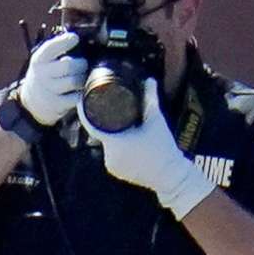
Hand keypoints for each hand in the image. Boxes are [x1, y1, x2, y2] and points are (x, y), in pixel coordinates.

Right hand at [16, 31, 85, 129]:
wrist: (32, 102)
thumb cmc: (45, 75)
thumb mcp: (44, 60)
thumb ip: (57, 49)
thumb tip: (77, 38)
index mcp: (39, 59)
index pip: (52, 47)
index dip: (65, 41)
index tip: (75, 38)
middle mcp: (42, 74)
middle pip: (68, 65)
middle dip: (81, 63)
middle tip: (83, 64)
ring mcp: (49, 91)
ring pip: (75, 81)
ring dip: (83, 78)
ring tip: (81, 77)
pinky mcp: (57, 105)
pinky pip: (77, 97)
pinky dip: (81, 93)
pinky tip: (79, 90)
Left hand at [86, 80, 216, 219]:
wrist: (171, 175)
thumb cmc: (163, 147)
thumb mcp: (156, 120)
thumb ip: (151, 98)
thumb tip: (149, 79)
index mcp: (114, 142)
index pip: (91, 124)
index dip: (84, 111)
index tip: (82, 99)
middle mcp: (109, 156)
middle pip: (100, 133)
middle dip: (102, 121)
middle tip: (108, 109)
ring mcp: (111, 166)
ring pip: (106, 144)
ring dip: (109, 135)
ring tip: (115, 123)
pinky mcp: (116, 172)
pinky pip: (110, 156)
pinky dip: (114, 148)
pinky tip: (117, 140)